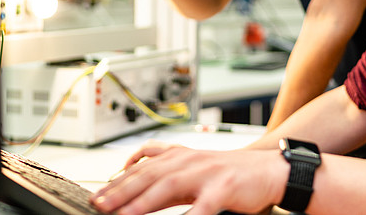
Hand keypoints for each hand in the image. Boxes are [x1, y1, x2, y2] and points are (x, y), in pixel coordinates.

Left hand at [92, 142, 285, 214]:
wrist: (268, 171)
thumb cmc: (229, 174)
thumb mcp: (193, 168)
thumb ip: (165, 173)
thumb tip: (132, 180)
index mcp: (180, 156)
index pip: (141, 167)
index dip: (117, 181)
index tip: (97, 196)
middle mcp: (190, 161)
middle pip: (149, 174)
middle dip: (121, 191)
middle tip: (99, 204)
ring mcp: (206, 173)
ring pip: (168, 186)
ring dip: (143, 201)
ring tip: (124, 214)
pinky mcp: (223, 188)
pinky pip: (202, 206)